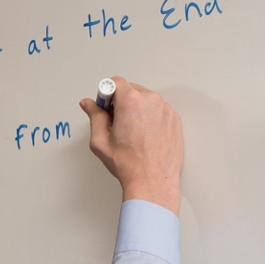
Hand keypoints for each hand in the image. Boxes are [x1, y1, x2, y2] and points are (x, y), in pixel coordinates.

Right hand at [80, 77, 183, 213]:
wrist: (153, 181)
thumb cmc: (129, 164)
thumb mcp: (100, 140)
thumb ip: (94, 116)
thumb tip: (89, 104)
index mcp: (131, 101)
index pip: (115, 82)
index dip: (107, 94)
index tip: (106, 106)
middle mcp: (151, 101)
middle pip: (132, 90)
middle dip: (122, 102)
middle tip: (118, 123)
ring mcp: (166, 110)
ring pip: (147, 101)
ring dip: (138, 110)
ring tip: (134, 133)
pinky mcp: (175, 119)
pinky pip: (159, 111)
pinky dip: (152, 118)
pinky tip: (146, 136)